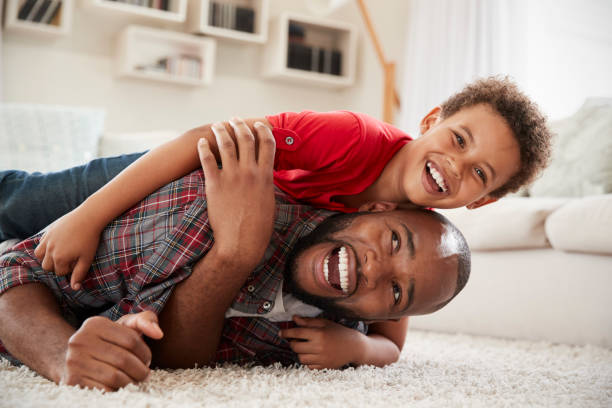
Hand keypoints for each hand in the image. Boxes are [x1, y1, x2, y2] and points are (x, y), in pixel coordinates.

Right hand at [34, 208, 101, 289]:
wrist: (88, 217)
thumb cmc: (90, 239)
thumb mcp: (87, 259)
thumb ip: (79, 274)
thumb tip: (74, 288)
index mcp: (59, 258)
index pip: (60, 273)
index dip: (70, 269)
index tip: (78, 261)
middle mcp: (50, 250)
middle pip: (47, 267)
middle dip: (58, 266)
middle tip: (71, 258)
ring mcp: (47, 240)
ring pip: (40, 257)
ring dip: (48, 258)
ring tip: (62, 253)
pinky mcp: (47, 232)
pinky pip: (40, 244)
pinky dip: (46, 248)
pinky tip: (58, 245)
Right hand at [59, 312, 162, 391]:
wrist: (78, 359)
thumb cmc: (109, 341)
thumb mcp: (126, 326)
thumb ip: (145, 321)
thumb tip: (158, 333)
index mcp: (94, 324)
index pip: (131, 340)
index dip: (145, 353)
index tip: (147, 359)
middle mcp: (79, 340)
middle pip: (123, 360)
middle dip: (140, 370)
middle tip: (145, 374)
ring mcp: (73, 362)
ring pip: (115, 377)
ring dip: (131, 382)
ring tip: (135, 380)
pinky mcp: (72, 382)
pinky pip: (104, 390)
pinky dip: (117, 390)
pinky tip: (120, 386)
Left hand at [197, 117, 275, 269]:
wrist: (241, 243)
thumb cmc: (259, 228)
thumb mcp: (269, 202)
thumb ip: (266, 184)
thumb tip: (265, 175)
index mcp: (266, 176)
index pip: (267, 143)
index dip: (263, 130)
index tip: (257, 124)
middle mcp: (250, 172)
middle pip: (246, 138)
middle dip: (240, 125)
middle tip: (234, 120)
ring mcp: (232, 177)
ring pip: (226, 144)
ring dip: (222, 131)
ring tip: (217, 126)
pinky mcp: (214, 185)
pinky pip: (207, 160)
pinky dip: (204, 148)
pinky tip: (202, 142)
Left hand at [279, 316, 364, 368]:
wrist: (354, 347)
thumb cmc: (339, 332)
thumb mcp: (325, 323)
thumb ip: (309, 322)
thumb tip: (294, 318)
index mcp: (319, 334)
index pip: (297, 333)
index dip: (286, 332)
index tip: (281, 332)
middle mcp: (319, 347)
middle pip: (296, 346)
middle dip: (292, 342)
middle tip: (295, 339)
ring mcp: (321, 358)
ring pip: (300, 358)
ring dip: (299, 352)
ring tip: (304, 346)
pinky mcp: (324, 366)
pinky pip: (308, 366)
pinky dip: (307, 360)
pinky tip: (311, 354)